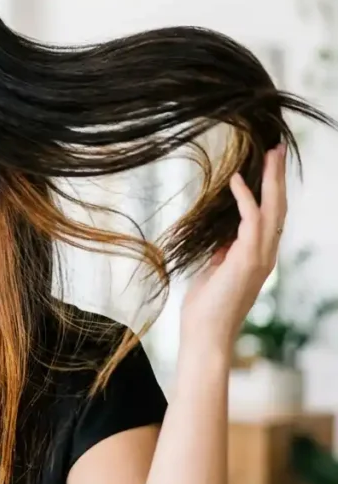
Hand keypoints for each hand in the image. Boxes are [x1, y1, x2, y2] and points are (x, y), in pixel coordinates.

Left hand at [180, 144, 287, 355]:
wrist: (205, 335)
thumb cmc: (206, 308)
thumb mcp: (215, 273)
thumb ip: (223, 254)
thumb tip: (222, 240)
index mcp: (259, 256)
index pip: (270, 216)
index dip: (271, 190)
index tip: (267, 166)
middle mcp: (266, 255)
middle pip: (278, 207)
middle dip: (277, 177)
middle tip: (277, 149)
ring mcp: (260, 258)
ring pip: (273, 209)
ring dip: (271, 180)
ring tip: (269, 154)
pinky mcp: (247, 260)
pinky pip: (251, 221)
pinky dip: (245, 198)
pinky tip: (237, 180)